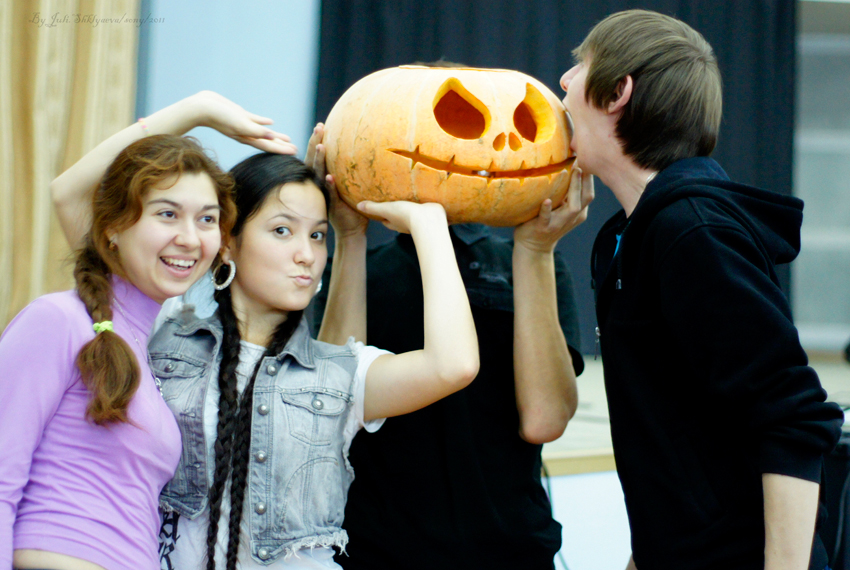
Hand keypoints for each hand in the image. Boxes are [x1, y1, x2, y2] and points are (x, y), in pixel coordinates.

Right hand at [193, 91, 296, 153]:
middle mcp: (246, 133)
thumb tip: (272, 137)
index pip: (268, 146)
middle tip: (295, 149)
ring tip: (287, 138)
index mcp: (247, 137)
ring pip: (264, 132)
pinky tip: (271, 122)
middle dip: (282, 146)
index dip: (281, 149)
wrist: (200, 108)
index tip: (294, 152)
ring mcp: (243, 124)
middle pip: (268, 142)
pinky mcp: (240, 115)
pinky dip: (264, 122)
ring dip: (275, 136)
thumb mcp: (239, 124)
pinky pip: (255, 120)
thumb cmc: (219, 117)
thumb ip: (256, 131)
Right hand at [305, 123, 367, 238]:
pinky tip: (329, 176)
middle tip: (319, 127)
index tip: (321, 125)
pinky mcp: (332, 205)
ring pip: (319, 174)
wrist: (353, 230)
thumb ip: (353, 171)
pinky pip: (330, 194)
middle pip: (314, 160)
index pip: (318, 155)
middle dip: (315, 143)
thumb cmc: (354, 205)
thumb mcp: (352, 185)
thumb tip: (368, 150)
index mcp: (324, 178)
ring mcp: (324, 194)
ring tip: (321, 146)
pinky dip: (329, 185)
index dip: (317, 140)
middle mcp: (321, 184)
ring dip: (319, 160)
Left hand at [357, 200, 445, 234]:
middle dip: (395, 212)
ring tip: (409, 197)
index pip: (385, 220)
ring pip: (411, 215)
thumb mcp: (386, 209)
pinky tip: (423, 199)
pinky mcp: (428, 216)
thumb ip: (373, 208)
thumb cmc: (405, 215)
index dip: (382, 215)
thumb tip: (358, 206)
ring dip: (410, 209)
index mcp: (394, 223)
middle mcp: (406, 224)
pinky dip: (422, 207)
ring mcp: (418, 220)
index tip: (380, 208)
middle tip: (393, 201)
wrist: (428, 219)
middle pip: (398, 218)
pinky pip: (424, 211)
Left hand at [513, 164, 593, 252]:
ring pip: (573, 207)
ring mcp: (559, 223)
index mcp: (577, 210)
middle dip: (586, 178)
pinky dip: (547, 210)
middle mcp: (572, 216)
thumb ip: (564, 192)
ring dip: (574, 189)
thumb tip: (564, 165)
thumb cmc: (545, 220)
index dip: (589, 175)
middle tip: (581, 160)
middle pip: (586, 197)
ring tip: (572, 172)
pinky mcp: (543, 227)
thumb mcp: (559, 206)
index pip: (589, 191)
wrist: (533, 247)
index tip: (586, 157)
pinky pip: (546, 218)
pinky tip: (546, 201)